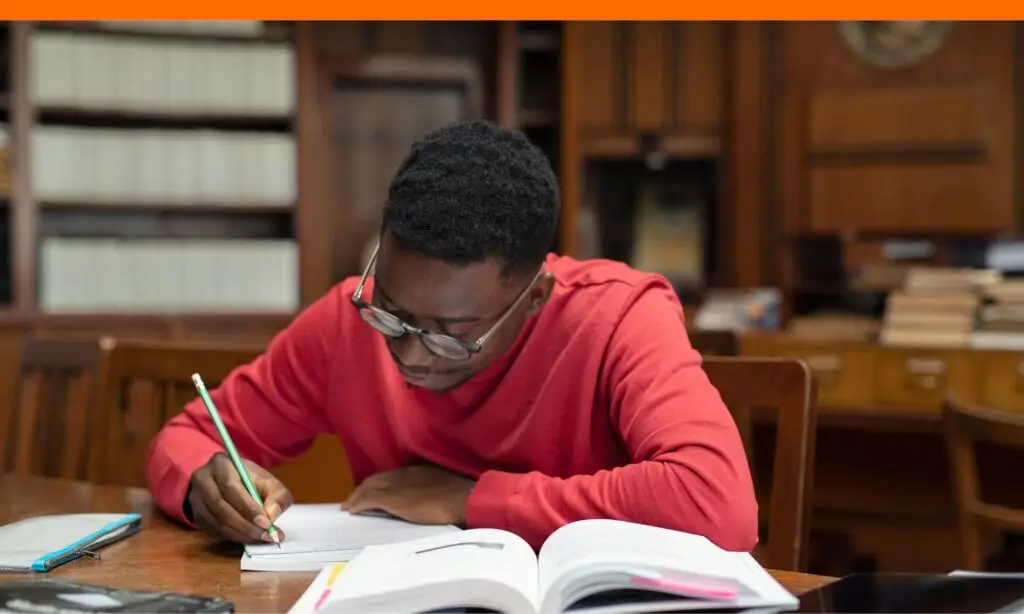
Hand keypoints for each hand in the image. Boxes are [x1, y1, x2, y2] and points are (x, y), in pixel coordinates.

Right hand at [188, 453, 293, 543]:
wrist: (226, 479)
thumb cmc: (250, 479)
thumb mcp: (268, 480)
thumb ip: (277, 494)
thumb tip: (272, 514)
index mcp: (221, 464)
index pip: (231, 488)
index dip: (248, 508)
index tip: (267, 523)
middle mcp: (203, 479)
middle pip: (222, 508)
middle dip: (247, 525)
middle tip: (267, 536)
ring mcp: (195, 498)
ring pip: (217, 522)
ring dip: (241, 534)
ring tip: (261, 538)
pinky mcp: (196, 514)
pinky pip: (214, 530)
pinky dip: (233, 537)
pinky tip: (249, 538)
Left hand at [341, 465, 474, 525]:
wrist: (462, 499)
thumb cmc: (459, 496)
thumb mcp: (443, 486)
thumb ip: (431, 487)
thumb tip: (429, 496)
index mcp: (416, 470)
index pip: (390, 475)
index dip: (379, 483)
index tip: (373, 491)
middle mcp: (403, 473)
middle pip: (376, 479)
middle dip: (363, 488)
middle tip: (354, 498)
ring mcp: (396, 485)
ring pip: (369, 487)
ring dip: (357, 496)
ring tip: (349, 505)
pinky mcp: (391, 499)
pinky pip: (368, 500)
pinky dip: (358, 504)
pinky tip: (351, 511)